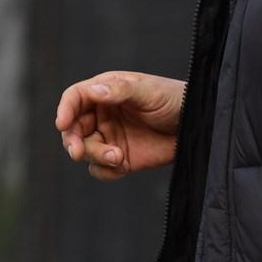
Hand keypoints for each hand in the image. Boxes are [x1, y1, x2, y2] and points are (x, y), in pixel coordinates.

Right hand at [54, 70, 185, 180]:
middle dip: (72, 141)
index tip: (62, 123)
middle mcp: (102, 115)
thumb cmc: (175, 100)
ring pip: (85, 150)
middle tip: (78, 152)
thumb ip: (121, 91)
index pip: (75, 98)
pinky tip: (122, 165)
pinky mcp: (120, 159)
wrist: (200, 125)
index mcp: (105, 92)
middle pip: (73, 128)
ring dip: (95, 156)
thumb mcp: (149, 91)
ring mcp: (110, 137)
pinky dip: (105, 171)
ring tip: (117, 157)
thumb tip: (94, 90)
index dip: (65, 109)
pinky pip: (100, 169)